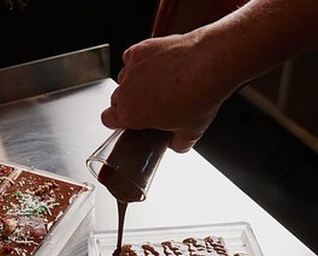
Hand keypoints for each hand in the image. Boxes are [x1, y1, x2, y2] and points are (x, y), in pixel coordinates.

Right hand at [100, 31, 235, 152]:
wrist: (210, 63)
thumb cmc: (199, 96)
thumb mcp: (191, 132)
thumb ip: (178, 143)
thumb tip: (177, 143)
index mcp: (131, 113)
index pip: (108, 119)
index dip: (117, 121)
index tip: (127, 122)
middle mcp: (127, 89)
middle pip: (116, 98)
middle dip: (129, 103)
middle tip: (150, 106)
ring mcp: (133, 67)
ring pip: (125, 78)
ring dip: (135, 82)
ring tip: (158, 84)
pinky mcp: (142, 49)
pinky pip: (132, 57)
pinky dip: (140, 62)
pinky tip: (156, 66)